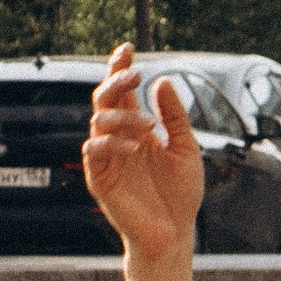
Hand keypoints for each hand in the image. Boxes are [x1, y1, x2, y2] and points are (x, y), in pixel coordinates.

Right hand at [83, 45, 203, 261]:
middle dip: (116, 81)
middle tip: (135, 73)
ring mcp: (107, 157)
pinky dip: (112, 143)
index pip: (123, 91)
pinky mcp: (100, 179)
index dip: (120, 68)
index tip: (127, 48)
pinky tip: (134, 146)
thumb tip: (161, 80)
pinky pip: (95, 151)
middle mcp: (119, 138)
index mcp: (137, 128)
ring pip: (98, 120)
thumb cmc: (180, 194)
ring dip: (123, 115)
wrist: (175, 233)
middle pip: (104, 98)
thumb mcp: (185, 148)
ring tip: (150, 125)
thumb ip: (174, 116)